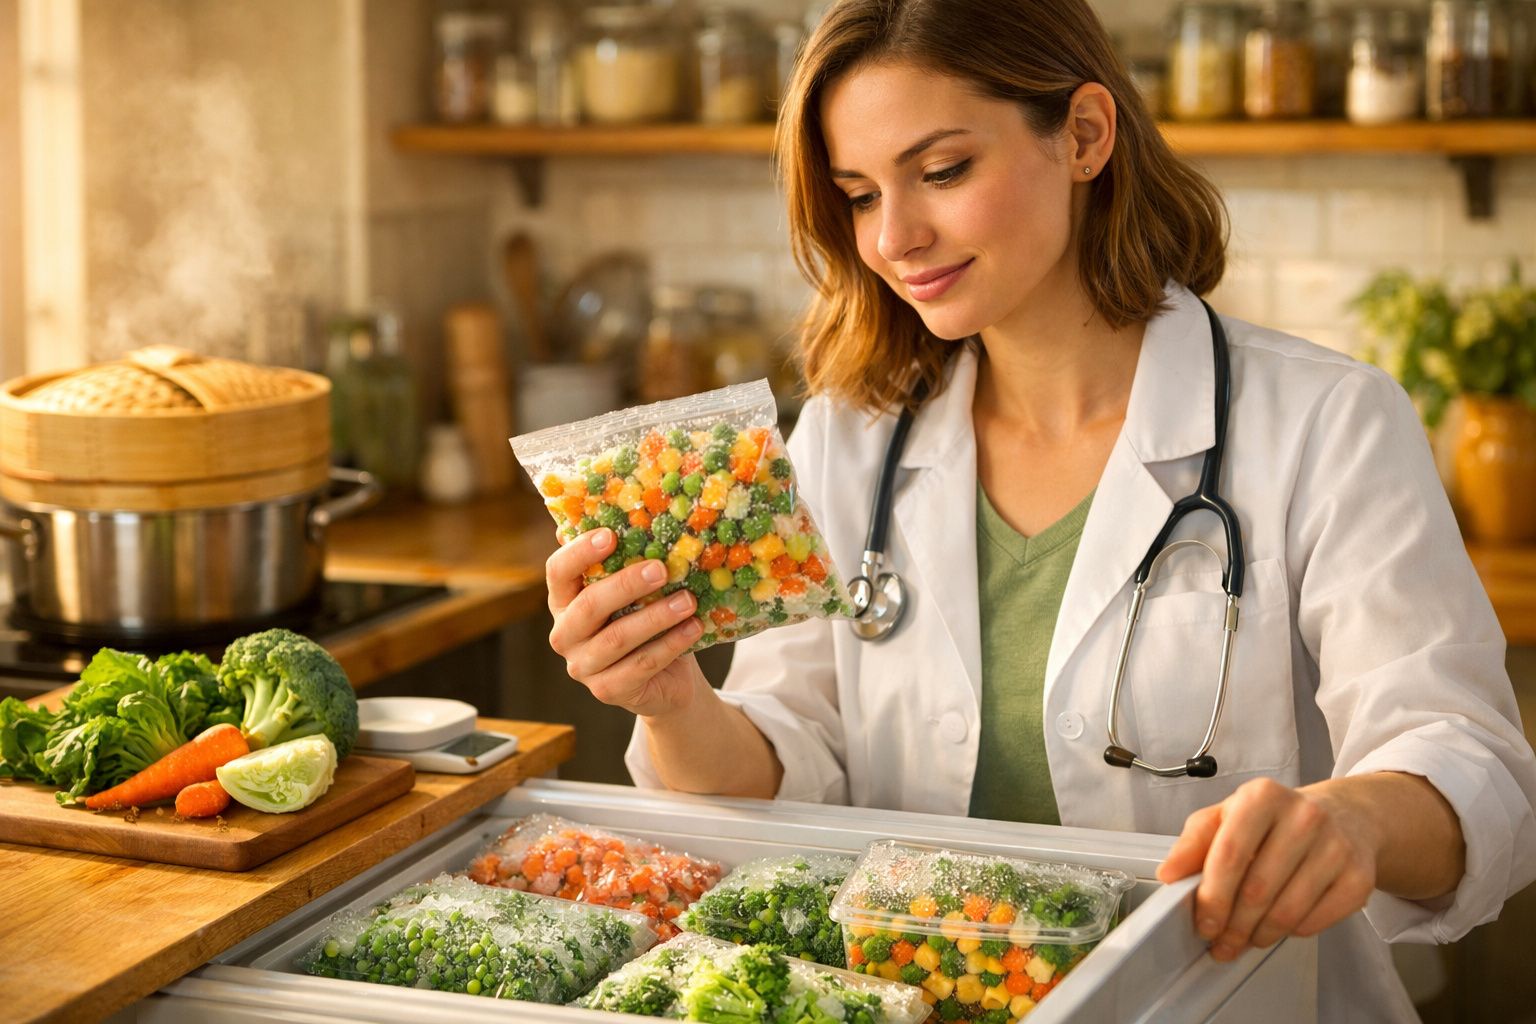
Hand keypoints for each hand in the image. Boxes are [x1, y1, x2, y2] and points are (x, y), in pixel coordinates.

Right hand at [546, 527, 705, 717]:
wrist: (665, 679)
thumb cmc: (645, 621)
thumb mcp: (635, 592)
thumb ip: (625, 560)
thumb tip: (623, 512)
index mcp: (564, 601)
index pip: (558, 572)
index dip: (580, 553)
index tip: (611, 535)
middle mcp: (565, 634)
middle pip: (589, 605)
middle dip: (627, 584)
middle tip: (662, 569)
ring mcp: (583, 666)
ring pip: (618, 638)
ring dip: (656, 617)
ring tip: (688, 601)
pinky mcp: (607, 690)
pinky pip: (641, 664)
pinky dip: (671, 645)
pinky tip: (693, 628)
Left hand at [1155, 778, 1379, 960]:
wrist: (1345, 817)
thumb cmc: (1275, 820)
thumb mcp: (1228, 816)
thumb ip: (1194, 842)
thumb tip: (1168, 873)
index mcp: (1262, 797)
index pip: (1230, 854)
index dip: (1212, 896)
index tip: (1203, 923)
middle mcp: (1304, 817)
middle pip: (1257, 889)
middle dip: (1233, 925)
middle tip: (1221, 942)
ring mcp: (1336, 847)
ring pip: (1287, 911)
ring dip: (1259, 935)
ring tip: (1245, 939)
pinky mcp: (1359, 877)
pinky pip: (1316, 921)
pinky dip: (1291, 932)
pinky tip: (1280, 927)